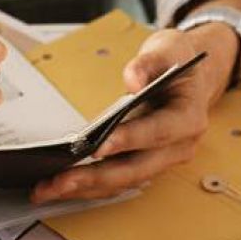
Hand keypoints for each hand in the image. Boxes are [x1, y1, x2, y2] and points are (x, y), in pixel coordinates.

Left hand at [32, 23, 236, 202]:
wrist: (191, 77)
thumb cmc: (176, 64)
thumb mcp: (166, 50)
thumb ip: (148, 63)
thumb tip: (133, 79)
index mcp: (188, 118)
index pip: (157, 133)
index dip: (128, 140)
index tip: (97, 146)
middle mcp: (178, 146)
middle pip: (135, 169)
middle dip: (95, 177)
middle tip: (59, 181)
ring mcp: (161, 160)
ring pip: (122, 182)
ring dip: (85, 188)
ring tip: (49, 189)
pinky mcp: (144, 165)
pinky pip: (116, 181)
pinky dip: (88, 186)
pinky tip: (61, 186)